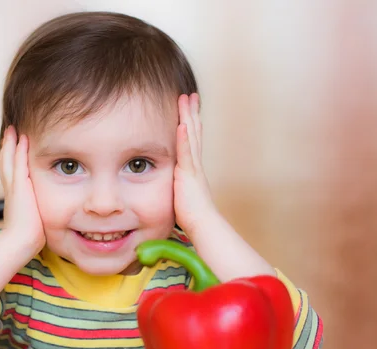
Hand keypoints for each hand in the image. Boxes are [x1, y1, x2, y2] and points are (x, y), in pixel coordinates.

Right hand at [0, 125, 45, 253]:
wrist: (21, 242)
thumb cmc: (29, 237)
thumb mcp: (32, 221)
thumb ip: (36, 214)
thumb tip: (42, 218)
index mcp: (14, 197)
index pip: (11, 174)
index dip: (11, 159)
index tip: (13, 147)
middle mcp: (11, 190)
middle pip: (6, 163)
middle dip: (8, 147)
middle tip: (10, 132)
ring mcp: (14, 188)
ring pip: (10, 160)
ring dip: (12, 144)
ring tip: (14, 130)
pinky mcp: (20, 188)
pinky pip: (20, 164)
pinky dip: (20, 151)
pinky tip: (24, 139)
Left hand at [174, 93, 214, 236]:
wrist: (202, 224)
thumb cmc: (193, 217)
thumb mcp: (182, 197)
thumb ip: (178, 189)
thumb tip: (174, 190)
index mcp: (193, 169)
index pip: (191, 141)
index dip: (191, 124)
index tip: (189, 109)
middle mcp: (195, 164)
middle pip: (194, 132)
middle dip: (191, 113)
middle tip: (190, 95)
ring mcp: (193, 167)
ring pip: (191, 136)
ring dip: (188, 117)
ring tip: (187, 99)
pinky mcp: (189, 174)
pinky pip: (186, 152)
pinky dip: (185, 137)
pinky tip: (183, 123)